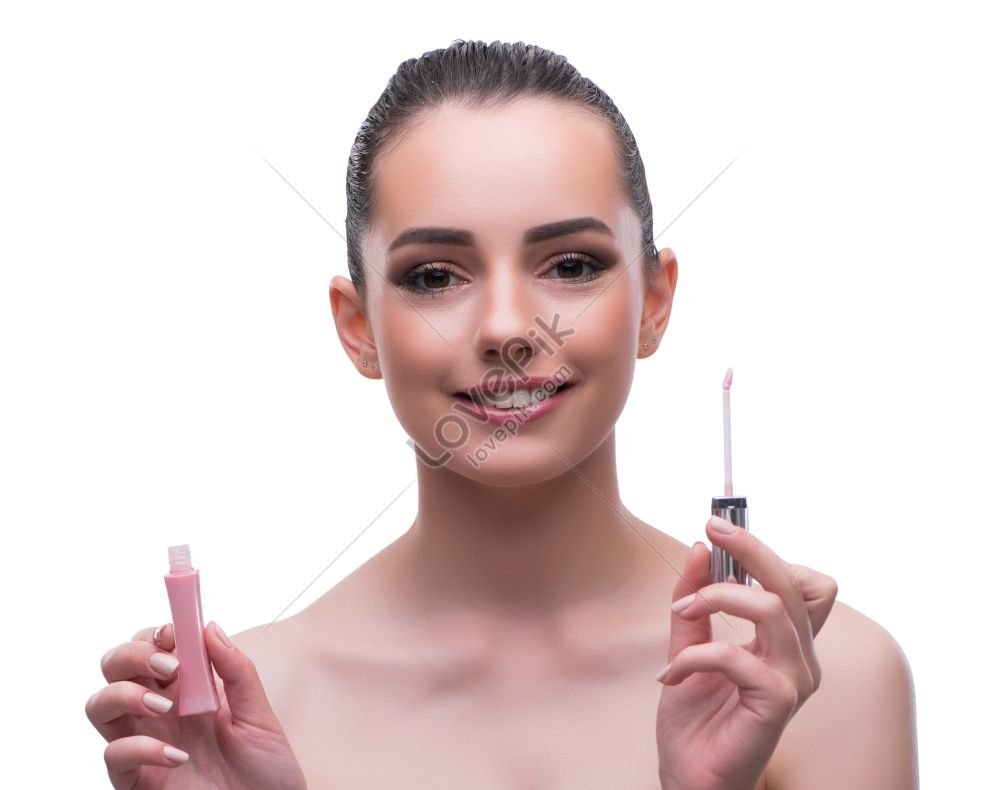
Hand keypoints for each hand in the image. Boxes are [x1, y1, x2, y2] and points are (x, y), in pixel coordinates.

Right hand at [85, 621, 307, 789]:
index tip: (175, 632)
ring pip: (98, 705)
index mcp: (187, 689)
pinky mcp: (136, 782)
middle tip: (169, 666)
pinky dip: (139, 748)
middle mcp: (158, 713)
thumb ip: (236, 672)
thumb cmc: (266, 771)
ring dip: (124, 694)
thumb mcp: (259, 715)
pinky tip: (177, 755)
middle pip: (115, 667)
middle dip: (133, 654)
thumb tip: (208, 627)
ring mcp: (143, 745)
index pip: (153, 647)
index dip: (156, 633)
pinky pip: (113, 757)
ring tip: (164, 705)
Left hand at [655, 516, 837, 789]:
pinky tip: (670, 674)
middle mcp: (800, 658)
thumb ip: (694, 599)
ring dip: (717, 597)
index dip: (766, 553)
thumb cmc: (696, 717)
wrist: (689, 776)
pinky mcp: (778, 704)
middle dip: (750, 549)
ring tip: (683, 612)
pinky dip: (696, 656)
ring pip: (773, 609)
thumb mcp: (688, 644)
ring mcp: (794, 681)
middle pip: (794, 584)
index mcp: (786, 643)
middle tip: (712, 530)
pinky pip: (738, 656)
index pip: (804, 583)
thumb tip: (700, 548)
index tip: (719, 530)